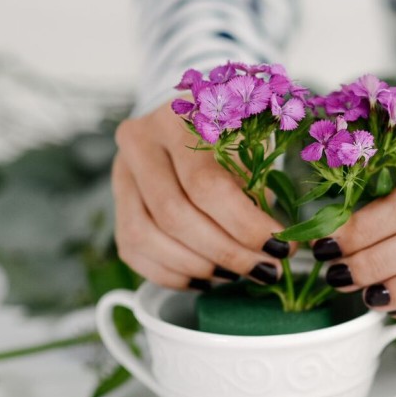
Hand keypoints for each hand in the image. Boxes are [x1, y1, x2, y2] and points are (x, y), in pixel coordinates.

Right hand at [113, 101, 288, 288]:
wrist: (188, 129)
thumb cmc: (228, 139)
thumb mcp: (249, 150)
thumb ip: (256, 193)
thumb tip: (274, 247)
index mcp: (176, 120)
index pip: (206, 185)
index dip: (245, 226)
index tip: (279, 248)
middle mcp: (139, 143)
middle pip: (174, 216)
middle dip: (226, 253)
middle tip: (264, 269)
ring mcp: (121, 175)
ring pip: (147, 238)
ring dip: (198, 266)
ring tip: (237, 273)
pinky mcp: (117, 206)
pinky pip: (134, 252)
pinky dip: (174, 275)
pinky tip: (208, 276)